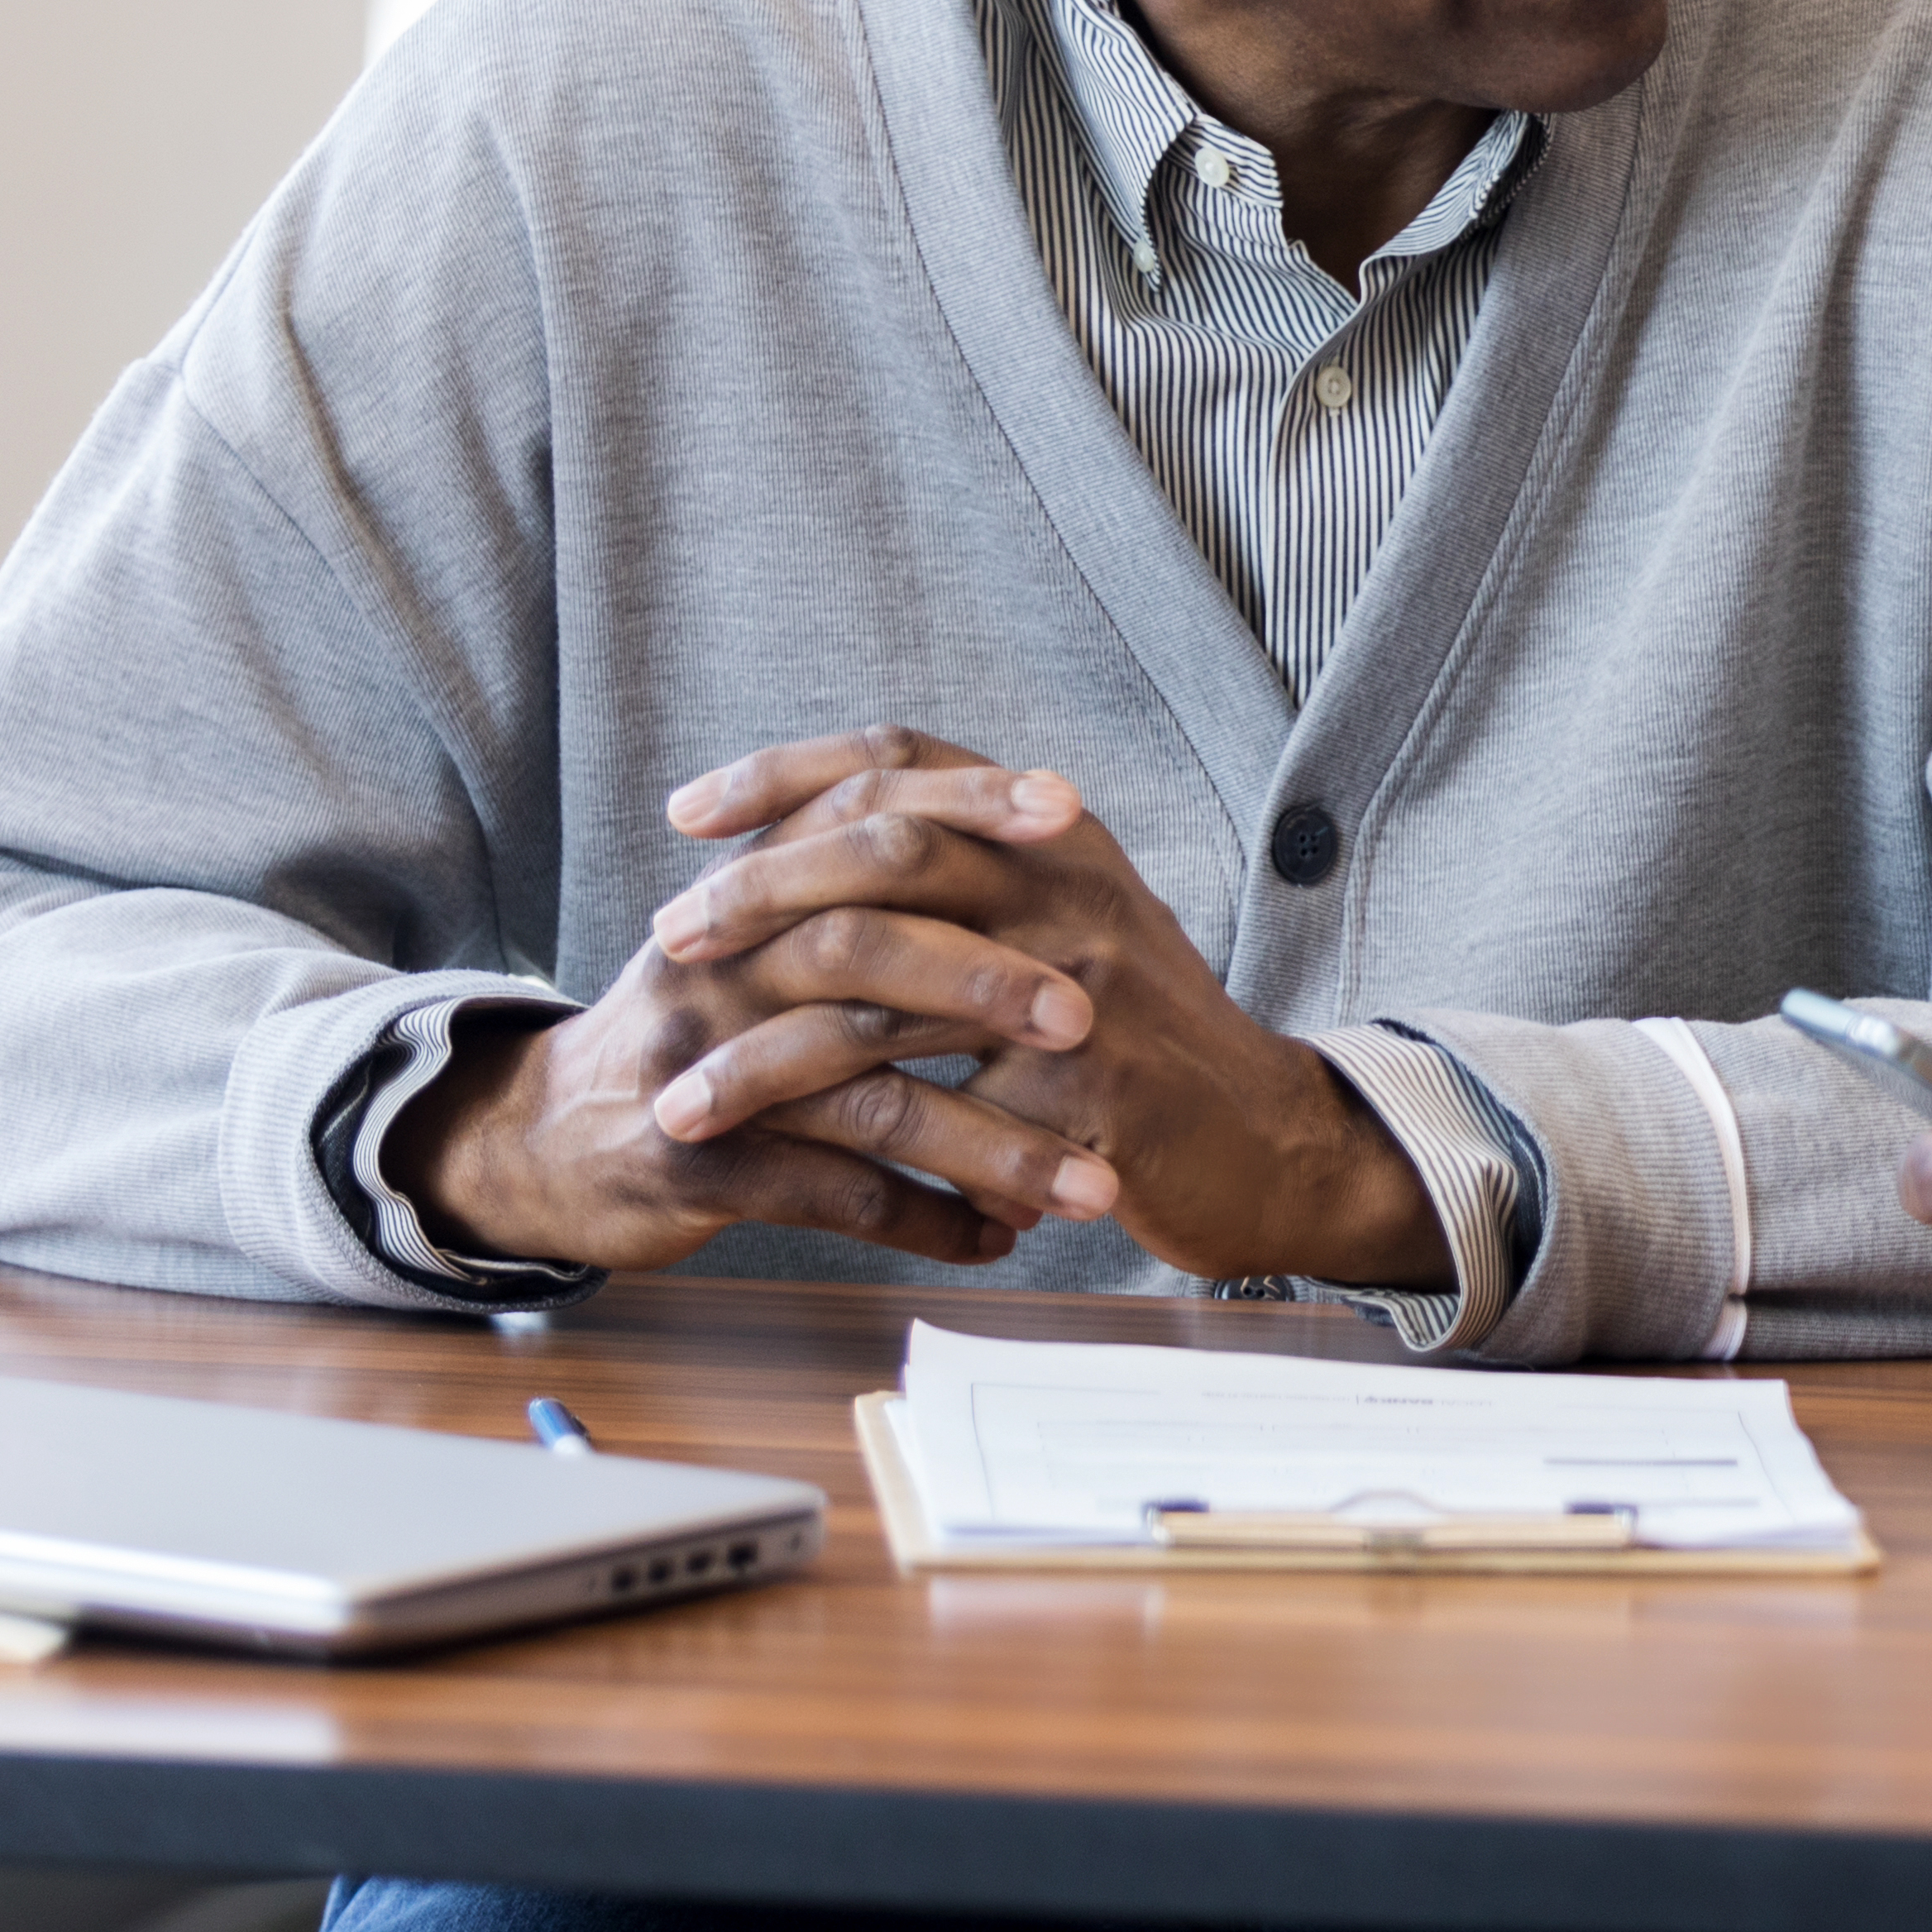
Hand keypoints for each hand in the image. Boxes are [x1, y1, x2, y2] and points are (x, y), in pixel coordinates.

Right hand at [387, 728, 1120, 1273]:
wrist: (546, 1138)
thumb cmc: (700, 1028)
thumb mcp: (758, 933)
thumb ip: (860, 875)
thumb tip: (1024, 824)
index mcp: (754, 891)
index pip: (862, 815)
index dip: (965, 803)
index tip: (1071, 812)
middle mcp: (726, 967)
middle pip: (866, 949)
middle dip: (987, 983)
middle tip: (1091, 1017)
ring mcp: (710, 1070)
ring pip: (873, 1098)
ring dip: (994, 1145)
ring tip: (1092, 1188)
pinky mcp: (704, 1169)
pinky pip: (838, 1195)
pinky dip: (930, 1218)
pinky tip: (1000, 1238)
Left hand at [642, 728, 1444, 1291]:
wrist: (1264, 1139)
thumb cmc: (1141, 1036)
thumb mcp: (1066, 924)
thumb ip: (971, 876)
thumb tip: (825, 838)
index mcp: (1055, 836)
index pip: (904, 761)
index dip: (786, 772)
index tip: (686, 811)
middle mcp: (1070, 885)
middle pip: (883, 850)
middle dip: (755, 894)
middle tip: (667, 941)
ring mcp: (1080, 984)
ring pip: (883, 989)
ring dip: (762, 1053)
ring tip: (677, 1098)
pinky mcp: (1082, 1091)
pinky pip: (929, 1109)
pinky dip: (843, 1143)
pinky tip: (774, 1171)